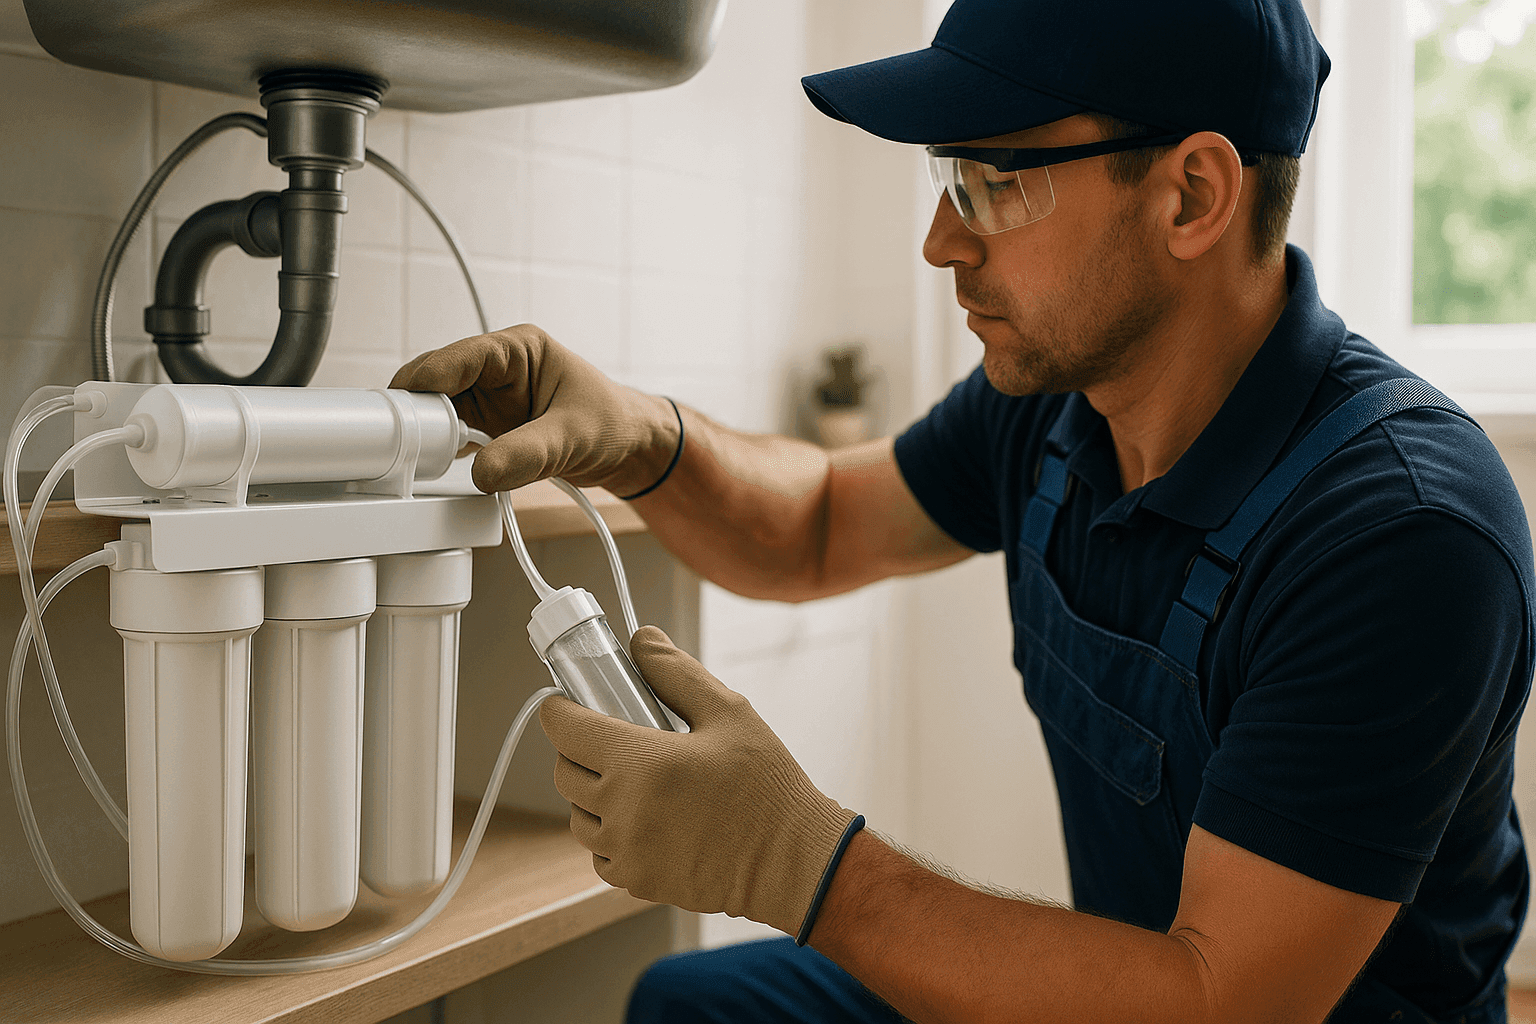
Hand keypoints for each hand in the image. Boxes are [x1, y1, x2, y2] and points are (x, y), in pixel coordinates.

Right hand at [389, 325, 678, 495]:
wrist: (632, 450)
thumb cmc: (614, 424)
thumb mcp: (573, 437)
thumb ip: (529, 454)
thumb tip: (482, 472)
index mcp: (518, 350)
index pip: (458, 358)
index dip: (426, 381)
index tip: (404, 410)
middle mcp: (496, 371)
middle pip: (436, 385)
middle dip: (419, 412)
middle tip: (403, 444)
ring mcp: (488, 401)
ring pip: (437, 413)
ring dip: (426, 435)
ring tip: (413, 460)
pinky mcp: (488, 430)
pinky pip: (451, 437)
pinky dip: (439, 452)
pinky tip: (431, 469)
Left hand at [538, 626, 858, 935]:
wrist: (792, 861)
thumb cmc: (766, 786)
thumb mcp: (729, 713)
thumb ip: (677, 672)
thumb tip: (641, 640)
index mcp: (640, 760)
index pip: (563, 728)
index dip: (560, 709)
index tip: (570, 703)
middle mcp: (622, 809)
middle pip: (563, 772)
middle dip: (577, 750)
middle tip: (612, 739)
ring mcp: (626, 851)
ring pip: (577, 815)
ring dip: (592, 794)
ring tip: (634, 782)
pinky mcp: (636, 881)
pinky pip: (600, 852)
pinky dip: (611, 833)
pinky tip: (647, 819)